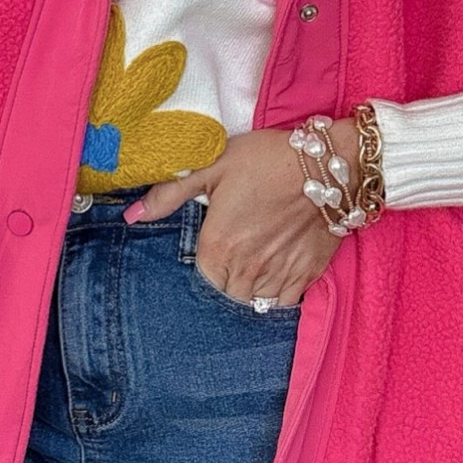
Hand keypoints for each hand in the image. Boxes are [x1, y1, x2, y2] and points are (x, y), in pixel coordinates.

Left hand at [124, 128, 343, 305]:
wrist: (330, 163)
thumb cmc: (267, 160)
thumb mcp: (212, 166)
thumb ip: (169, 194)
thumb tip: (132, 215)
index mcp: (218, 246)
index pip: (202, 278)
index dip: (208, 265)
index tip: (216, 250)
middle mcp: (246, 267)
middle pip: (227, 293)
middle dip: (228, 280)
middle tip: (236, 256)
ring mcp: (279, 273)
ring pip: (255, 301)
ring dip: (251, 289)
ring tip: (255, 264)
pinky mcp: (308, 274)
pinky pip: (285, 302)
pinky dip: (277, 296)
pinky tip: (276, 274)